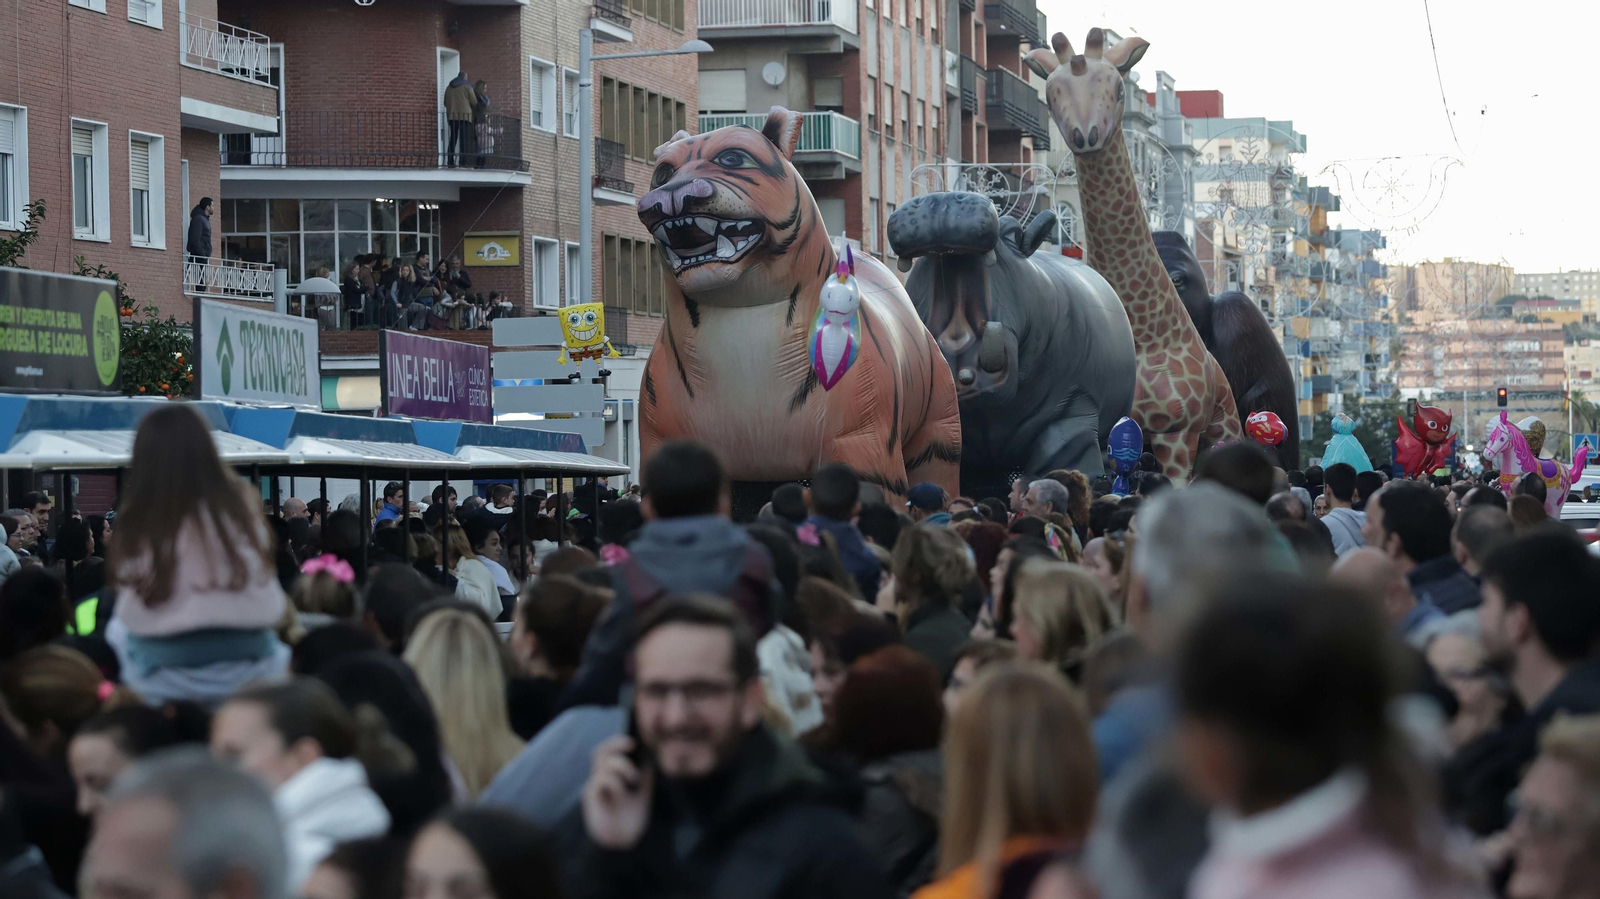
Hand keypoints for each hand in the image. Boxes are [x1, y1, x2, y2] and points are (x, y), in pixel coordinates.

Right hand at [582, 735, 652, 849]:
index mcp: (613, 775)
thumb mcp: (643, 792)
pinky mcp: (590, 797)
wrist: (624, 843)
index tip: (634, 743)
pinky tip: (623, 794)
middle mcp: (601, 779)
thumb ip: (643, 773)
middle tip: (631, 747)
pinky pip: (601, 780)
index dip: (617, 742)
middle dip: (616, 746)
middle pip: (601, 752)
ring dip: (623, 767)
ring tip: (633, 780)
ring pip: (604, 764)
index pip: (608, 751)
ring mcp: (595, 787)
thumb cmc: (633, 818)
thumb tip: (648, 754)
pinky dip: (616, 782)